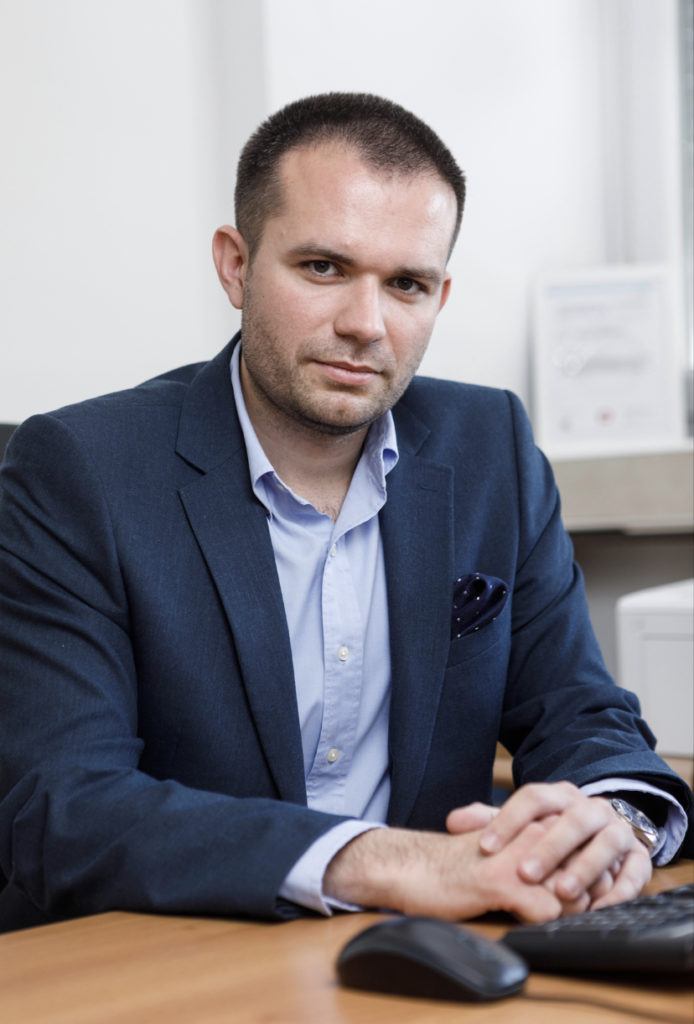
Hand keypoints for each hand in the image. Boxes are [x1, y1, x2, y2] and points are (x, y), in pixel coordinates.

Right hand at [323, 823, 566, 922]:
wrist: (413, 867)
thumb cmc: (459, 864)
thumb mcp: (505, 849)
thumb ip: (538, 852)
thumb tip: (580, 878)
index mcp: (534, 821)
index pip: (586, 851)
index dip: (588, 878)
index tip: (576, 892)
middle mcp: (532, 833)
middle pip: (586, 873)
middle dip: (583, 897)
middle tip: (562, 908)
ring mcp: (519, 856)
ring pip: (572, 893)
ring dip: (564, 912)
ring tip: (538, 915)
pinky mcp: (502, 882)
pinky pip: (547, 912)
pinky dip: (543, 924)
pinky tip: (522, 920)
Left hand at [447, 783, 651, 909]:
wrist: (603, 831)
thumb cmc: (553, 831)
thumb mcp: (522, 823)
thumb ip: (488, 821)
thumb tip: (453, 821)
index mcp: (560, 796)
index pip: (534, 798)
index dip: (508, 820)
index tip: (484, 846)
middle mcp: (591, 809)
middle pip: (573, 820)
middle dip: (549, 847)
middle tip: (524, 873)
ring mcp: (618, 831)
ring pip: (607, 843)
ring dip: (585, 867)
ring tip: (563, 892)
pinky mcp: (639, 857)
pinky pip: (635, 872)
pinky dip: (619, 890)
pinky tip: (598, 907)